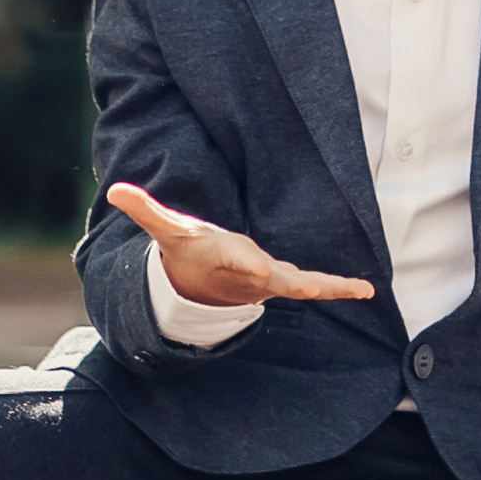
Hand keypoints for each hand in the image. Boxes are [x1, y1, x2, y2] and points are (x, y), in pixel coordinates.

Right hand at [107, 180, 374, 308]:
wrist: (198, 288)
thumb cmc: (188, 252)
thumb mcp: (168, 229)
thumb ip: (146, 209)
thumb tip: (115, 189)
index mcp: (224, 258)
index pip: (235, 259)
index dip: (246, 262)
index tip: (258, 265)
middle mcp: (250, 273)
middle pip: (274, 278)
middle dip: (294, 281)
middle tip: (317, 288)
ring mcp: (270, 281)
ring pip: (300, 285)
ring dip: (327, 287)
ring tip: (357, 290)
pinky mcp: (284, 282)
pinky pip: (314, 284)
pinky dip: (337, 286)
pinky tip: (365, 290)